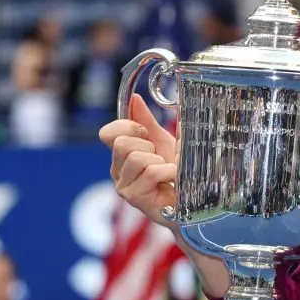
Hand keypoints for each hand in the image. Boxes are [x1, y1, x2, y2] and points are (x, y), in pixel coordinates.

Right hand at [98, 94, 177, 228]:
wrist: (192, 200)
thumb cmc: (176, 173)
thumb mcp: (163, 142)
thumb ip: (147, 122)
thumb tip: (135, 98)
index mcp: (121, 155)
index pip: (107, 133)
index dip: (127, 127)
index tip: (146, 134)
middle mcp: (117, 171)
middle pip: (121, 144)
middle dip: (148, 145)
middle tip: (160, 158)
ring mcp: (123, 186)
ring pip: (136, 157)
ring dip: (160, 160)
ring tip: (168, 171)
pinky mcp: (134, 198)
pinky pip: (151, 172)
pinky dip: (169, 171)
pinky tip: (174, 179)